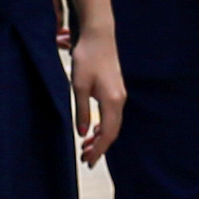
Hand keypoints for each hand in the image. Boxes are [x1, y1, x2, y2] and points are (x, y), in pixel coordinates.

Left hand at [62, 28, 126, 165]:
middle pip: (112, 131)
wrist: (99, 36)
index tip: (89, 162)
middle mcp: (119, 100)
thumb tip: (82, 133)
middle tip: (85, 159)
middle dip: (100, 147)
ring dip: (100, 137)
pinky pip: (111, 115)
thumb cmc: (87, 59)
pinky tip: (93, 130)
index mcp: (112, 101)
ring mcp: (119, 95)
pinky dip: (103, 126)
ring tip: (86, 147)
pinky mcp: (115, 90)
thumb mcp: (78, 86)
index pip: (107, 133)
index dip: (99, 149)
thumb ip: (81, 111)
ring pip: (112, 123)